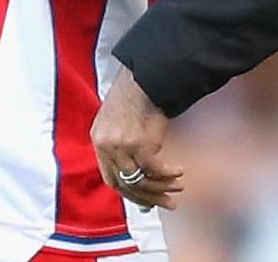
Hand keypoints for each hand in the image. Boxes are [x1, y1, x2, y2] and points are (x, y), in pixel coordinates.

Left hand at [91, 65, 183, 210]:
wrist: (146, 74)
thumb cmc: (137, 91)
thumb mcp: (120, 118)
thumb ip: (124, 144)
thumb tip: (141, 170)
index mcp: (98, 139)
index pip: (110, 178)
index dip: (129, 192)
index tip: (146, 199)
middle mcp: (106, 146)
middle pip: (124, 185)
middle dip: (147, 197)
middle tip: (166, 203)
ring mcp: (122, 146)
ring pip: (140, 181)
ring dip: (161, 188)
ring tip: (178, 188)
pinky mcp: (140, 144)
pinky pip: (154, 169)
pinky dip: (168, 174)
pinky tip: (179, 172)